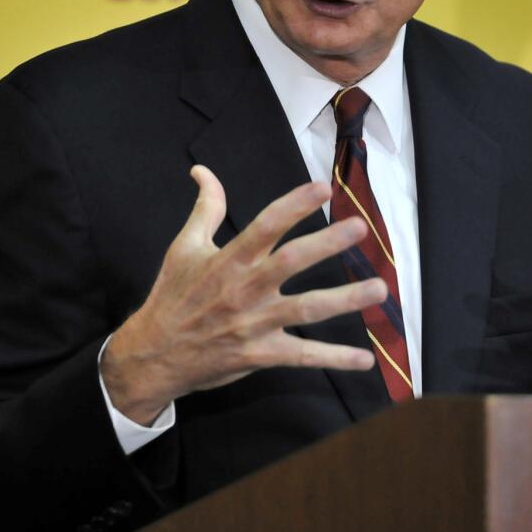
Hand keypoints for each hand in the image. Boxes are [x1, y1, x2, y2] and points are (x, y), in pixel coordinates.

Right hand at [101, 165, 385, 424]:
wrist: (152, 355)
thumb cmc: (172, 297)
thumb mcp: (184, 248)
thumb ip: (205, 208)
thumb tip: (203, 172)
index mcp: (228, 260)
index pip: (265, 226)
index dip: (293, 205)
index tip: (322, 188)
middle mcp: (245, 290)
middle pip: (291, 262)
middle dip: (326, 244)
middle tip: (359, 228)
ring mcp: (255, 324)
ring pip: (306, 309)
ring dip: (345, 300)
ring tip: (379, 289)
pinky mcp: (260, 354)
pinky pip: (303, 356)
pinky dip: (335, 359)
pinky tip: (365, 359)